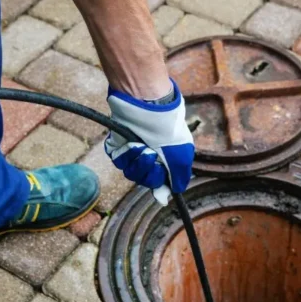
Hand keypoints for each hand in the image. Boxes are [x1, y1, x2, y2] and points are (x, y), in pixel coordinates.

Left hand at [104, 81, 194, 204]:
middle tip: (152, 154)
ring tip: (142, 145)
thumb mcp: (182, 155)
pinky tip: (132, 142)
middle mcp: (148, 157)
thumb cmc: (168, 130)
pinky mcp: (118, 146)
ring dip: (138, 161)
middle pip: (144, 180)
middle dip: (148, 170)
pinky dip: (126, 153)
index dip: (158, 184)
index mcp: (164, 160)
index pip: (158, 182)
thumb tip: (171, 195)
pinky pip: (119, 160)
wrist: (148, 107)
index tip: (159, 182)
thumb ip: (179, 177)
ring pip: (130, 172)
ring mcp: (132, 152)